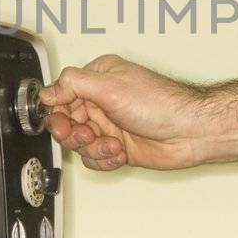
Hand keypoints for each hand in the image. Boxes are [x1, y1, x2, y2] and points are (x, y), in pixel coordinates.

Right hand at [38, 54, 214, 170]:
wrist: (191, 132)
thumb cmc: (161, 104)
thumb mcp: (110, 87)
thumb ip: (73, 85)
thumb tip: (47, 91)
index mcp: (98, 78)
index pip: (61, 94)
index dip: (57, 111)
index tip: (63, 122)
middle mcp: (102, 100)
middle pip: (65, 121)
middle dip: (73, 133)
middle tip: (86, 136)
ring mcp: (109, 125)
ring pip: (78, 143)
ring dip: (93, 148)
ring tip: (111, 144)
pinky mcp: (116, 147)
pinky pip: (93, 158)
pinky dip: (103, 159)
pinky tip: (119, 153)